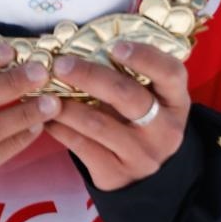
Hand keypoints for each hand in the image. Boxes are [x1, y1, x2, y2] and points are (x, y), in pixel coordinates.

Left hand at [45, 41, 189, 190]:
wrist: (150, 176)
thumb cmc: (144, 119)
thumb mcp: (153, 97)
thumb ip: (131, 73)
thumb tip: (83, 45)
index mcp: (175, 101)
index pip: (170, 73)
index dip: (144, 57)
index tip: (115, 45)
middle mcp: (164, 129)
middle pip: (127, 96)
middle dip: (89, 75)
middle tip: (62, 64)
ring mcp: (141, 155)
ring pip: (98, 124)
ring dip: (66, 105)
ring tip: (44, 91)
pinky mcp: (117, 174)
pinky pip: (82, 147)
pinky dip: (60, 129)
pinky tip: (47, 117)